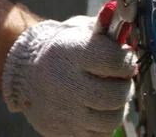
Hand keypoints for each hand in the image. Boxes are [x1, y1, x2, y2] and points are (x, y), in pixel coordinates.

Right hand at [2, 6, 136, 136]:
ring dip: (118, 107)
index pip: (114, 61)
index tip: (127, 60)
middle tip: (121, 80)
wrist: (26, 71)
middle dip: (125, 86)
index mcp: (71, 53)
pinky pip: (98, 134)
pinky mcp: (61, 131)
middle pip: (115, 95)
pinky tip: (97, 108)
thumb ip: (108, 31)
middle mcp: (65, 84)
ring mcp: (63, 112)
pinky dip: (103, 122)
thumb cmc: (63, 48)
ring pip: (111, 119)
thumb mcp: (81, 30)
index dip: (127, 61)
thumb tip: (128, 32)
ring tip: (110, 94)